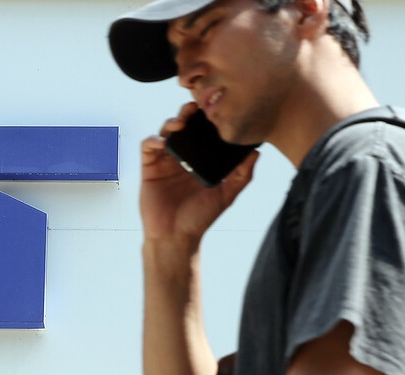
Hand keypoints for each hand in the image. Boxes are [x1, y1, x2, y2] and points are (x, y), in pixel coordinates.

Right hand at [140, 102, 258, 246]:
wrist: (176, 237)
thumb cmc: (200, 217)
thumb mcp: (226, 195)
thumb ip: (242, 175)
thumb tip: (257, 152)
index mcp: (200, 159)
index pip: (203, 132)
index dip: (207, 118)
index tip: (216, 108)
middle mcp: (182, 156)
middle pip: (184, 125)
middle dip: (188, 113)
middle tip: (196, 107)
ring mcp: (165, 160)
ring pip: (166, 131)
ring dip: (172, 122)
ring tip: (181, 122)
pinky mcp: (149, 167)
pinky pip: (148, 146)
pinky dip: (153, 139)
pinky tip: (163, 142)